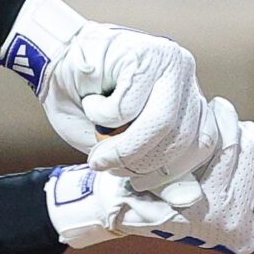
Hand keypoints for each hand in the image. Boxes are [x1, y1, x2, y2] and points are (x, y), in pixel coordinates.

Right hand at [0, 0, 223, 185]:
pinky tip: (91, 101)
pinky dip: (100, 114)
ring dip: (122, 147)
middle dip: (140, 163)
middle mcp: (185, 75)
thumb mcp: (120, 144)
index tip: (139, 182)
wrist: (50, 59)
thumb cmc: (84, 103)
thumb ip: (154, 167)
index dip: (171, 171)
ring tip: (97, 148)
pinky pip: (127, 106)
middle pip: (182, 138)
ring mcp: (167, 61)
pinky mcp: (142, 53)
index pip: (203, 143)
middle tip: (107, 165)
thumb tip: (188, 199)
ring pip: (160, 124)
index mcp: (188, 96)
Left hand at [45, 114, 253, 253]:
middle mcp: (246, 231)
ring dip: (233, 126)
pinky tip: (211, 118)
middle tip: (229, 132)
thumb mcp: (232, 171)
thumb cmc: (178, 182)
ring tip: (212, 127)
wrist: (123, 197)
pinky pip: (229, 145)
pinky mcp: (199, 199)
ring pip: (251, 147)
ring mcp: (224, 218)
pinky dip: (222, 124)